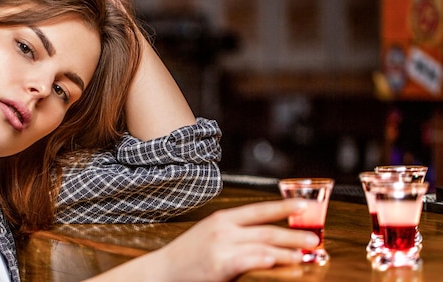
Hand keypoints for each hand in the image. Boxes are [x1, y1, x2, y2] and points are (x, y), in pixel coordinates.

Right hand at [89, 198, 319, 281]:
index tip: (304, 205)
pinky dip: (269, 260)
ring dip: (290, 250)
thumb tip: (266, 241)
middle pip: (267, 229)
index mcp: (222, 218)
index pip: (259, 210)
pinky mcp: (221, 264)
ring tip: (308, 253)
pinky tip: (282, 262)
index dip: (283, 207)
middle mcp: (224, 228)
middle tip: (315, 237)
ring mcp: (222, 245)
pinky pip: (252, 260)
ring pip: (265, 245)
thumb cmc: (187, 258)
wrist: (162, 272)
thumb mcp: (210, 237)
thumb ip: (236, 236)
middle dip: (294, 232)